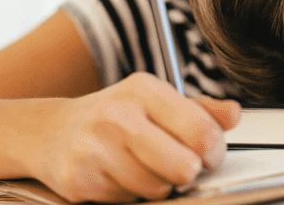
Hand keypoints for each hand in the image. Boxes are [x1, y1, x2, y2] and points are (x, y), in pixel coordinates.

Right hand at [26, 72, 240, 202]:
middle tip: (178, 165)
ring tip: (141, 166)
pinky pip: (129, 201)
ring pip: (159, 189)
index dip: (214, 152)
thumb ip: (200, 109)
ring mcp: (96, 147)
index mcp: (144, 89)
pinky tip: (118, 175)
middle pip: (185, 166)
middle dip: (188, 172)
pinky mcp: (81, 178)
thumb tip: (234, 114)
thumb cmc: (112, 117)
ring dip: (157, 185)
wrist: (49, 133)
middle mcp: (119, 114)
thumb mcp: (155, 101)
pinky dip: (130, 194)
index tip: (207, 154)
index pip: (203, 132)